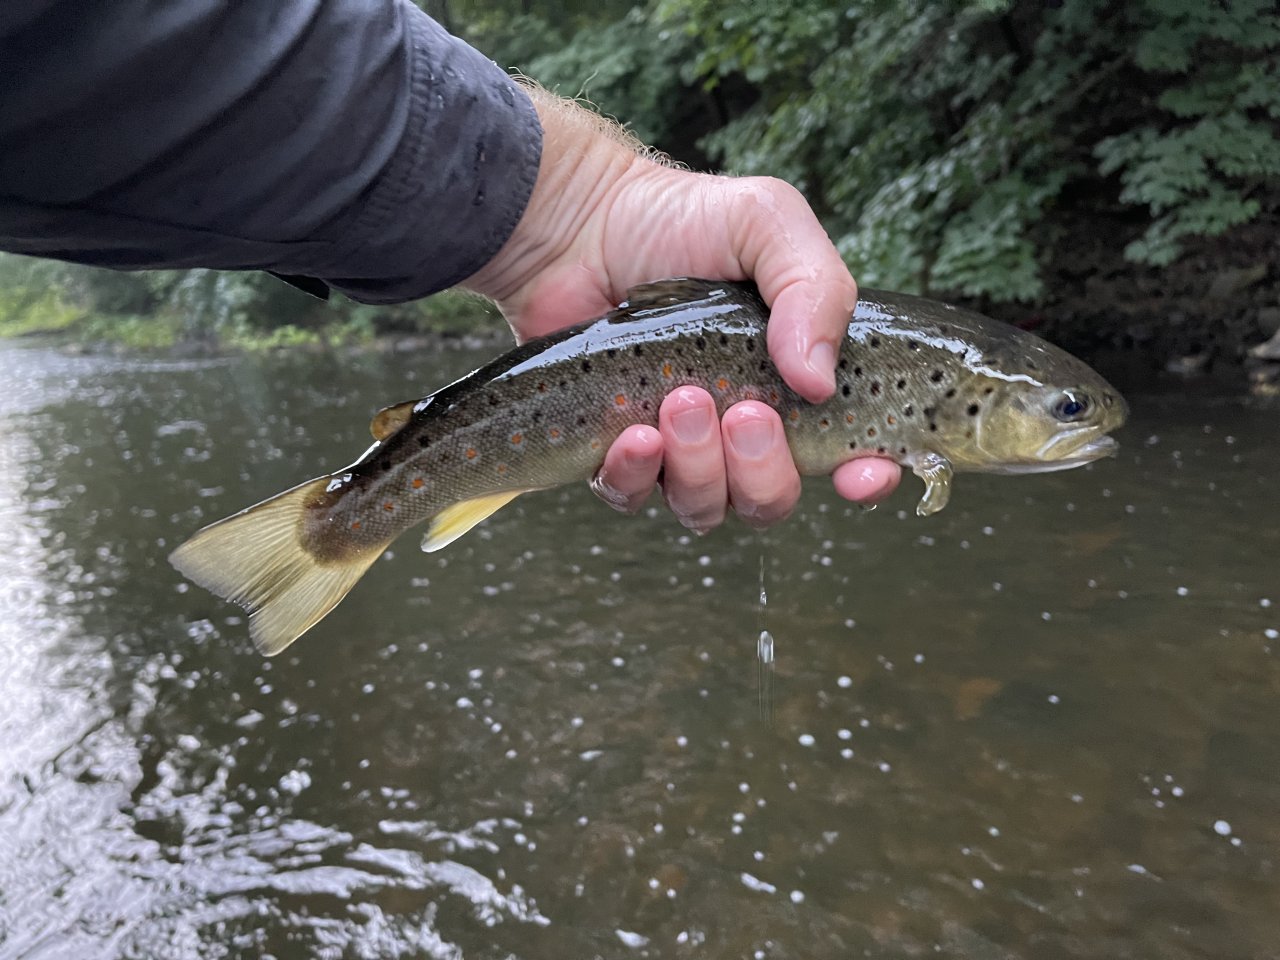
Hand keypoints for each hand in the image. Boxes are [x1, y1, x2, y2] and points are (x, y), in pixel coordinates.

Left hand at [464, 84, 900, 528]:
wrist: (581, 223)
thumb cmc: (683, 221)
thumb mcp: (769, 224)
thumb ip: (815, 288)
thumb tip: (820, 382)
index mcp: (796, 382)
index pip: (851, 454)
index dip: (867, 478)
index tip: (858, 474)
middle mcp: (742, 428)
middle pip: (772, 497)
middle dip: (763, 469)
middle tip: (744, 412)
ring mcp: (678, 447)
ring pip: (705, 506)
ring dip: (699, 467)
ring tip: (680, 399)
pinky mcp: (615, 452)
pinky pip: (631, 495)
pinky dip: (636, 474)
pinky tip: (634, 432)